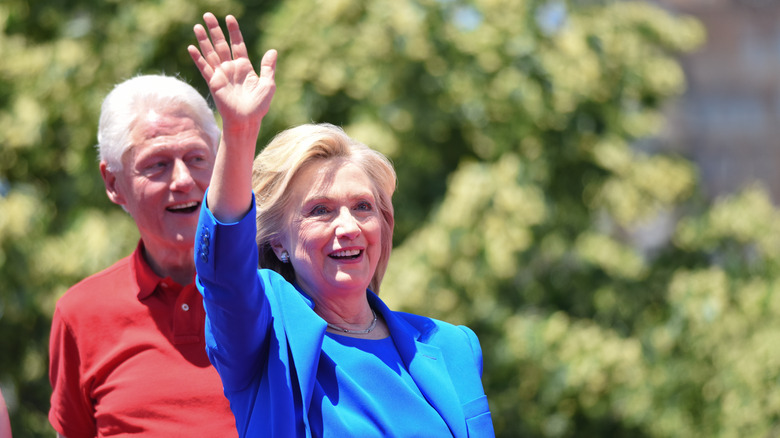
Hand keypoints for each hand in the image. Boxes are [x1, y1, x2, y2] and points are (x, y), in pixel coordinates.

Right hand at [188, 12, 275, 134]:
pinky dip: (198, 58)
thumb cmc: (259, 106)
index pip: (237, 44)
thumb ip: (268, 67)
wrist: (246, 121)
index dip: (234, 31)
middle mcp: (231, 68)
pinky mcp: (214, 83)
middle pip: (221, 44)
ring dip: (204, 40)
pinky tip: (191, 48)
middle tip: (208, 15)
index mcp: (244, 67)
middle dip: (215, 30)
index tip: (230, 18)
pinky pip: (204, 68)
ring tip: (198, 26)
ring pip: (211, 53)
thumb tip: (273, 50)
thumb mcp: (268, 84)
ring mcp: (221, 75)